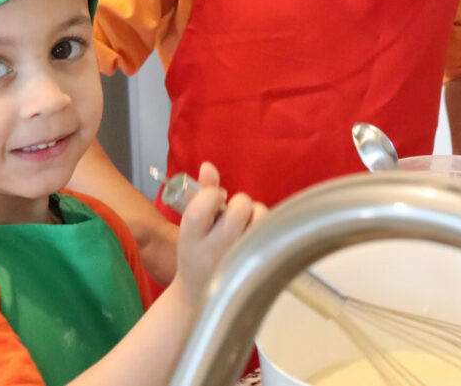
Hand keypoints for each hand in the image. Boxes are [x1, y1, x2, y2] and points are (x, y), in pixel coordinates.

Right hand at [174, 162, 265, 307]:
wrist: (198, 295)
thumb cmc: (196, 251)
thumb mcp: (191, 224)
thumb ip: (202, 192)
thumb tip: (209, 165)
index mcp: (192, 236)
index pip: (205, 202)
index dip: (213, 194)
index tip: (214, 201)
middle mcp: (215, 248)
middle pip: (240, 207)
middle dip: (239, 202)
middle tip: (232, 213)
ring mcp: (239, 259)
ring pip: (260, 216)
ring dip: (254, 213)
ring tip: (244, 224)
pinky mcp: (257, 265)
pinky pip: (269, 231)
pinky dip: (263, 227)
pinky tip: (253, 236)